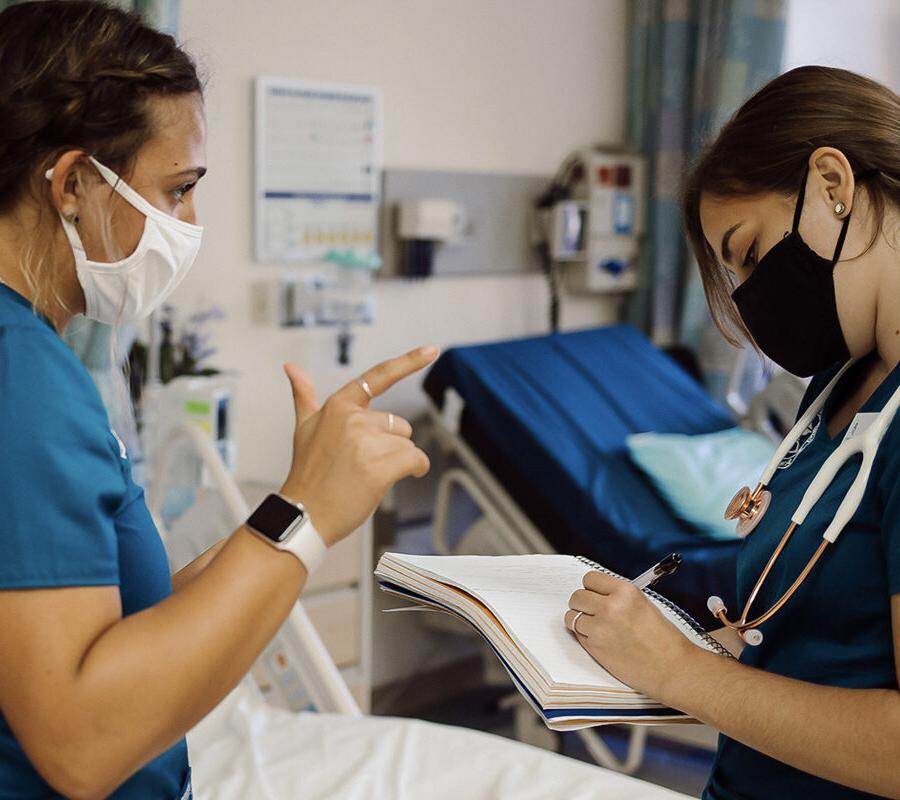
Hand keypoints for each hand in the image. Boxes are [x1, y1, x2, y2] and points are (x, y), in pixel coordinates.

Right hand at [279, 346, 438, 545]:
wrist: (304, 516)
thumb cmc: (307, 474)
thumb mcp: (303, 428)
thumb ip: (304, 396)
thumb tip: (291, 367)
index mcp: (338, 406)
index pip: (378, 377)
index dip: (408, 361)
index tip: (431, 350)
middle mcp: (352, 419)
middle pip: (398, 424)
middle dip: (388, 445)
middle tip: (360, 464)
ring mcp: (366, 443)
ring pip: (407, 444)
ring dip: (397, 461)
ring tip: (367, 475)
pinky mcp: (380, 467)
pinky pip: (416, 460)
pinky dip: (415, 470)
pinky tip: (393, 479)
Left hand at [564, 571, 695, 699]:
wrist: (672, 668)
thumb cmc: (663, 639)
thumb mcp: (643, 604)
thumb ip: (618, 597)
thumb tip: (598, 593)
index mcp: (625, 591)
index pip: (590, 579)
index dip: (592, 588)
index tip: (595, 594)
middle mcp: (610, 606)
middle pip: (577, 597)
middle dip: (583, 604)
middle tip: (593, 611)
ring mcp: (600, 628)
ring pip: (572, 617)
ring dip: (581, 621)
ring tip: (598, 628)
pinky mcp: (595, 647)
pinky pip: (577, 635)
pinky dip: (585, 636)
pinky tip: (601, 640)